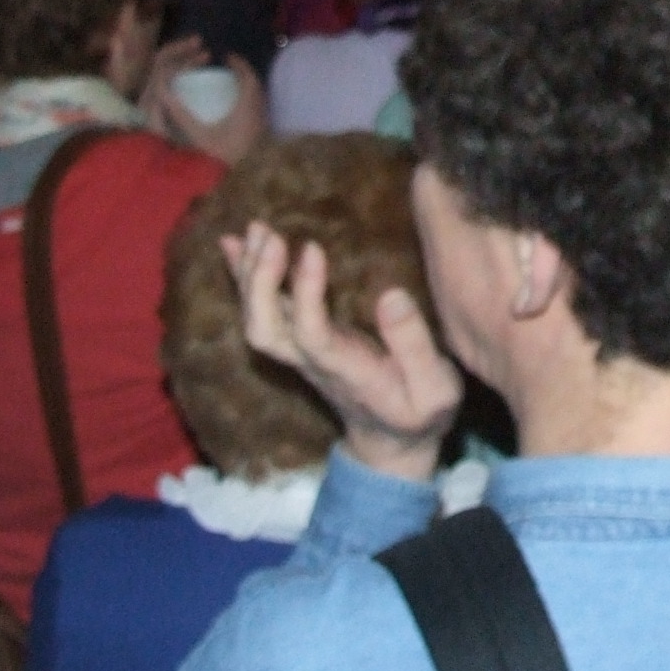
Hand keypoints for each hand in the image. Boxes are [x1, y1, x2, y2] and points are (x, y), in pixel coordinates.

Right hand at [143, 39, 267, 163]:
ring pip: (258, 98)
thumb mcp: (194, 133)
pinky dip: (248, 98)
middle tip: (229, 65)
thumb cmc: (211, 157)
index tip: (227, 56)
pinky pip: (257, 108)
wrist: (227, 181)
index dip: (240, 64)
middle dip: (244, 72)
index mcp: (245, 111)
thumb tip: (161, 91)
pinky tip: (235, 102)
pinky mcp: (258, 134)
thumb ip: (178, 112)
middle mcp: (257, 115)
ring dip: (247, 86)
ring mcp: (260, 126)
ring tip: (231, 80)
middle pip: (256, 86)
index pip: (248, 79)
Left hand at [227, 221, 459, 482]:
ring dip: (249, 274)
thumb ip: (414, 344)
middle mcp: (312, 362)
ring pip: (257, 320)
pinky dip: (245, 276)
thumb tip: (391, 294)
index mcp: (346, 370)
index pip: (311, 333)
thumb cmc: (419, 412)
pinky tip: (234, 244)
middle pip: (265, 329)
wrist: (392, 442)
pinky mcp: (300, 343)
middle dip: (259, 281)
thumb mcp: (435, 388)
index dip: (304, 292)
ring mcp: (300, 354)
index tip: (312, 248)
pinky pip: (262, 311)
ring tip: (253, 228)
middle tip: (269, 234)